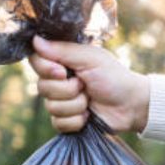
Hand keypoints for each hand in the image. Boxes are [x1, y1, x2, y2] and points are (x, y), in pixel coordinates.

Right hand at [29, 35, 149, 133]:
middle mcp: (58, 82)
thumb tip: (35, 40)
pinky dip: (76, 121)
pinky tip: (88, 116)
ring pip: (51, 107)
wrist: (130, 105)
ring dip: (76, 105)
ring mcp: (61, 102)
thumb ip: (63, 50)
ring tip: (90, 101)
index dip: (46, 69)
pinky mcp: (66, 121)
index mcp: (62, 62)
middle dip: (67, 90)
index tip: (63, 72)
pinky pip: (58, 123)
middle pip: (42, 88)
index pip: (36, 62)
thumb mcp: (90, 59)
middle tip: (85, 86)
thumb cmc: (113, 77)